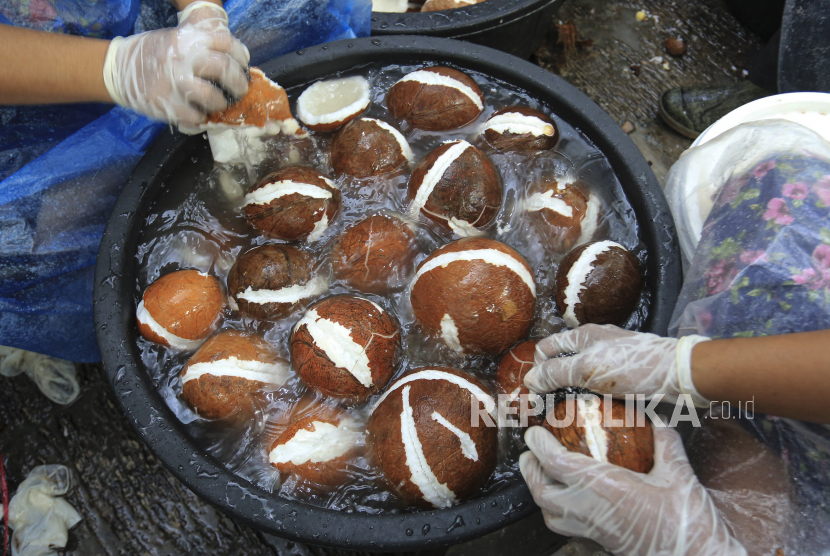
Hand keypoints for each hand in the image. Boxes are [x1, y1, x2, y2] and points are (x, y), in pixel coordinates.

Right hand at [103, 1, 248, 125]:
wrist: (118, 69)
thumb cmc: (154, 55)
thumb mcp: (177, 40)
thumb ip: (202, 48)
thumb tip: (234, 63)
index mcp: (188, 39)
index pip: (226, 43)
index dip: (240, 55)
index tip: (243, 65)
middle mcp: (183, 57)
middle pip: (224, 68)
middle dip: (238, 83)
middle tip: (240, 90)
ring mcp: (174, 82)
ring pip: (213, 97)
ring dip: (220, 104)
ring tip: (218, 104)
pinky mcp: (167, 104)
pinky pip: (195, 117)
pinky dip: (201, 118)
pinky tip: (198, 114)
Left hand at [520, 425, 746, 555]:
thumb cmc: (687, 522)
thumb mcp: (679, 475)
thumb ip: (665, 442)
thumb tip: (657, 418)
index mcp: (604, 487)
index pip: (556, 463)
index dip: (539, 446)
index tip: (533, 433)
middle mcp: (590, 510)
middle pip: (542, 492)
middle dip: (529, 470)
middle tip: (528, 453)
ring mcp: (592, 530)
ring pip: (549, 514)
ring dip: (539, 493)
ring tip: (542, 475)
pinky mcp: (598, 542)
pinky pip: (564, 528)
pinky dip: (555, 512)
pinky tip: (566, 502)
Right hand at [525, 324, 709, 405]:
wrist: (677, 374)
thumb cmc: (631, 366)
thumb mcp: (587, 369)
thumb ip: (556, 373)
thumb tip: (529, 380)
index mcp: (583, 336)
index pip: (547, 348)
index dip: (537, 367)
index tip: (534, 392)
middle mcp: (595, 344)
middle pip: (563, 362)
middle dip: (553, 382)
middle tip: (546, 408)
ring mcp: (611, 359)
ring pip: (582, 376)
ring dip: (572, 392)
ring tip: (566, 415)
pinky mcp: (625, 375)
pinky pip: (600, 386)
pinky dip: (592, 397)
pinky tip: (592, 413)